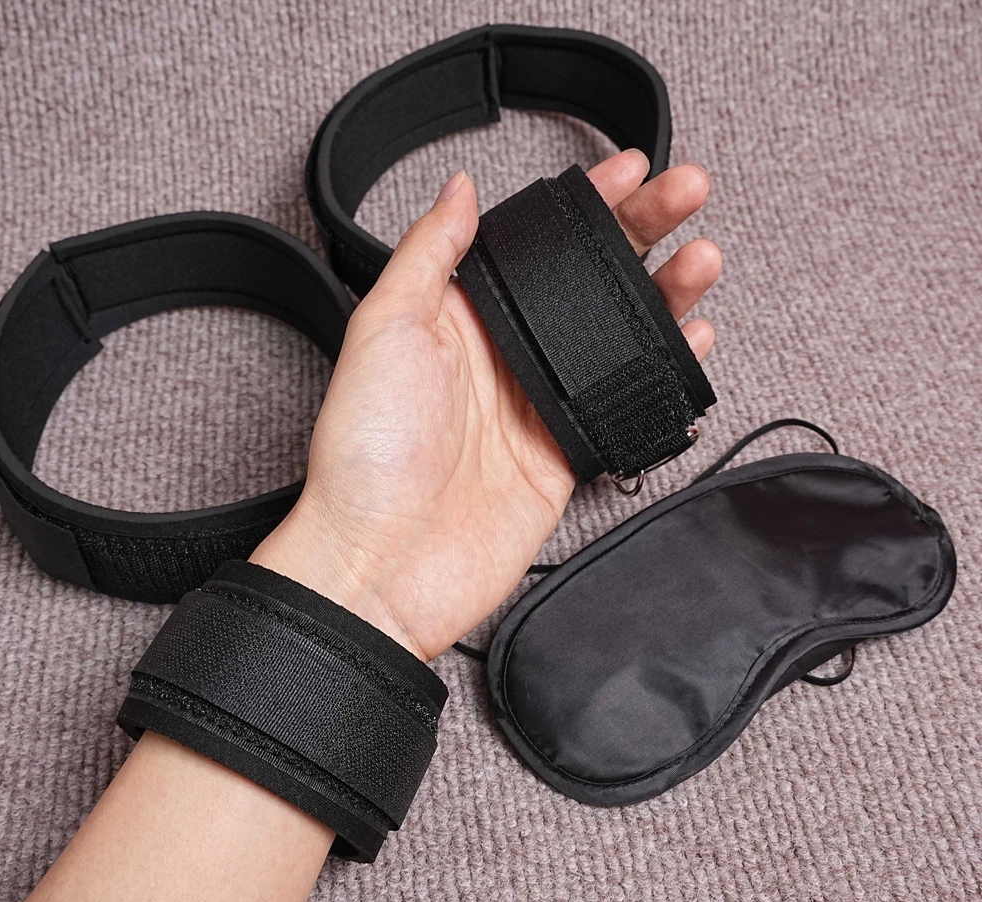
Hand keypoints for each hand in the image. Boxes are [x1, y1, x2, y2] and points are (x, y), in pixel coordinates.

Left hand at [251, 150, 720, 659]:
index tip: (627, 169)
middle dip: (642, 232)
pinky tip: (692, 339)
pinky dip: (665, 370)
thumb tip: (458, 191)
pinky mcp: (562, 455)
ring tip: (704, 257)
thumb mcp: (384, 329)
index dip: (584, 203)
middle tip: (688, 192)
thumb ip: (429, 254)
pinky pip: (625, 402)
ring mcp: (537, 406)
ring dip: (665, 294)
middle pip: (587, 281)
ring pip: (617, 337)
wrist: (382, 563)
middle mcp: (502, 358)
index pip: (535, 245)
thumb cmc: (367, 455)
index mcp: (458, 320)